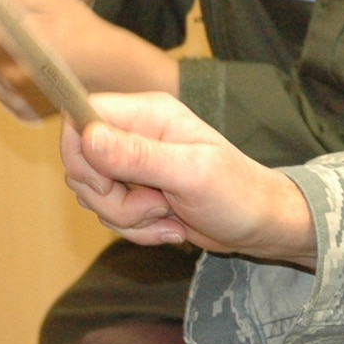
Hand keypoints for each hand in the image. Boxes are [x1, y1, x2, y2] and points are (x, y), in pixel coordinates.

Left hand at [0, 0, 177, 119]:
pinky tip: (30, 68)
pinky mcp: (25, 112)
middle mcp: (9, 76)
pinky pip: (3, 92)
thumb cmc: (83, 32)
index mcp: (10, 46)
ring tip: (25, 48)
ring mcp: (17, 98)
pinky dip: (10, 79)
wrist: (111, 69)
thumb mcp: (49, 2)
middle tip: (15, 28)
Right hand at [60, 92, 316, 262]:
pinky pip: (110, 214)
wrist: (262, 226)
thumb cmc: (239, 193)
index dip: (81, 153)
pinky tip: (171, 226)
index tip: (106, 182)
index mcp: (148, 113)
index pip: (82, 116)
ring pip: (94, 194)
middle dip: (109, 198)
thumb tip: (89, 137)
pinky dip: (137, 230)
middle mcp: (137, 133)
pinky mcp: (138, 193)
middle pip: (81, 162)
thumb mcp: (191, 174)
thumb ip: (138, 156)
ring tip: (169, 215)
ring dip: (127, 218)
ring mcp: (136, 164)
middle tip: (153, 204)